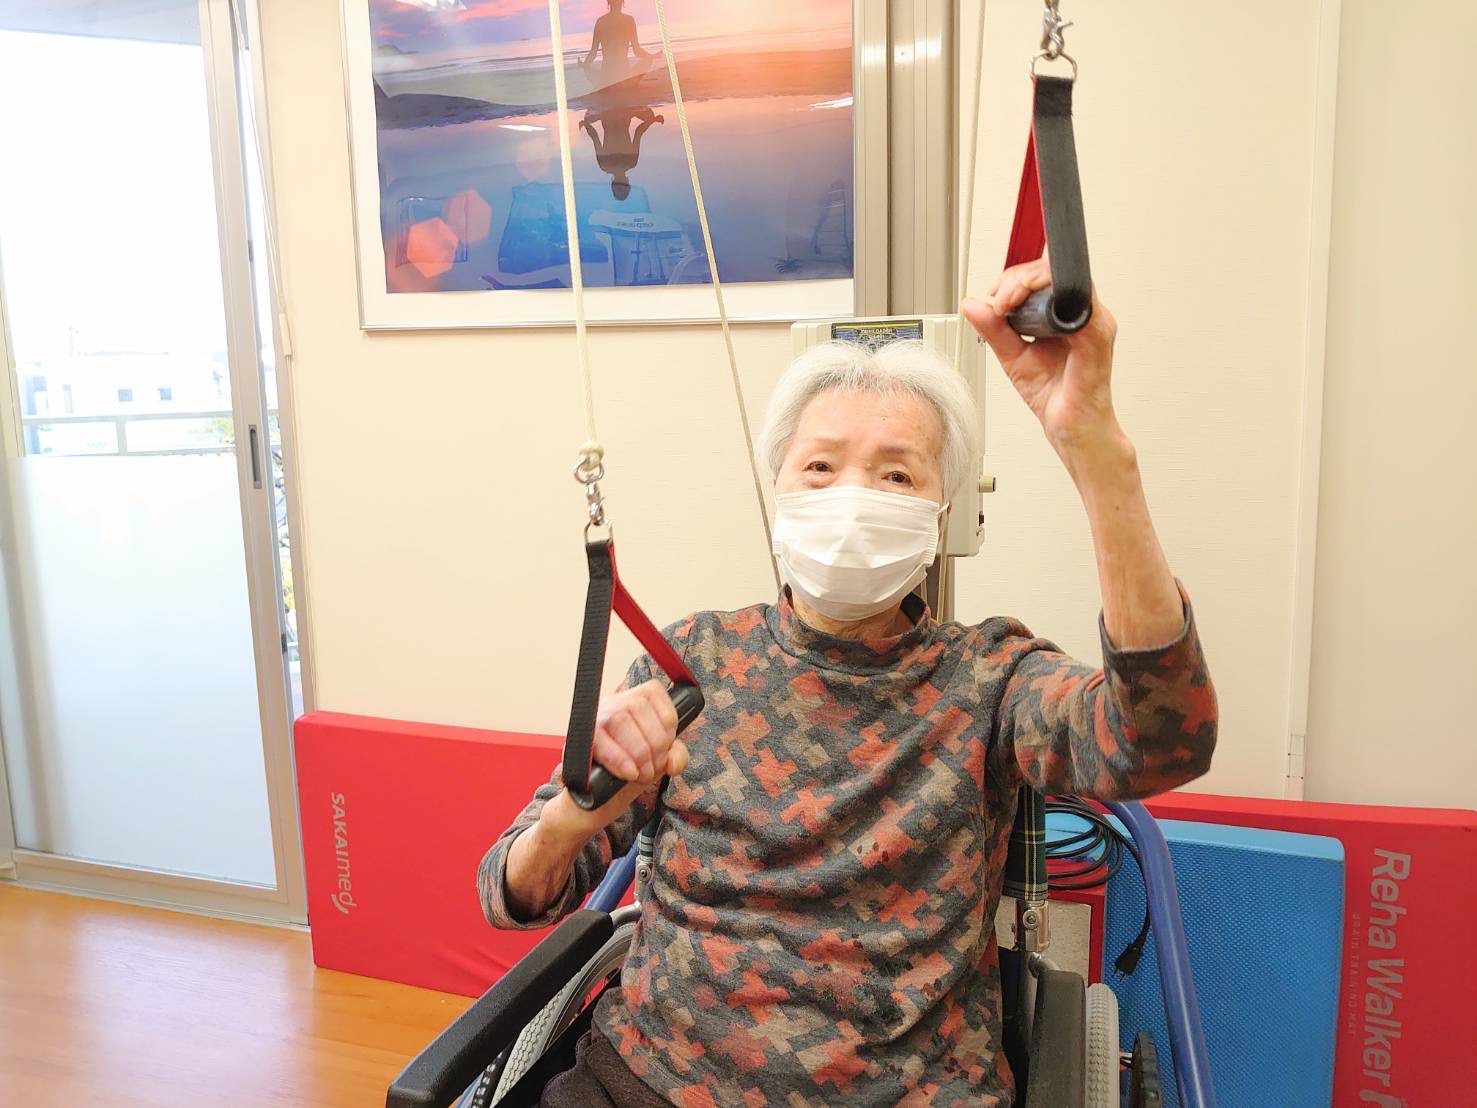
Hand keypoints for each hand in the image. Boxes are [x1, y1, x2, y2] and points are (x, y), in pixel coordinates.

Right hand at [545, 680, 687, 838]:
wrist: (594, 802)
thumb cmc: (628, 773)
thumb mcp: (659, 762)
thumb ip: (676, 756)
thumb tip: (672, 760)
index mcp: (633, 700)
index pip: (654, 692)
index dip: (666, 721)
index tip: (665, 745)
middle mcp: (611, 703)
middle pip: (637, 706)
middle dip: (654, 743)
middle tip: (652, 768)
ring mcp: (593, 720)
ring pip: (620, 720)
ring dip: (638, 753)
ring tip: (641, 774)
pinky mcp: (579, 740)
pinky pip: (600, 741)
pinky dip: (620, 760)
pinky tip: (628, 774)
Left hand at [962, 256, 1125, 463]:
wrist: (1072, 428)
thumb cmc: (1054, 394)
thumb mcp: (1013, 356)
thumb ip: (995, 330)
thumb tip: (972, 305)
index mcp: (1067, 313)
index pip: (1043, 275)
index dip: (1014, 278)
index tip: (994, 297)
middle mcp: (1084, 313)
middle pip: (1053, 269)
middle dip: (1017, 278)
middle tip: (998, 301)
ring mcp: (1094, 322)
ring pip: (1064, 278)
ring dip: (1028, 284)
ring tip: (1005, 305)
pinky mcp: (1097, 337)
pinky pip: (1078, 304)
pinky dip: (1047, 299)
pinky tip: (1025, 314)